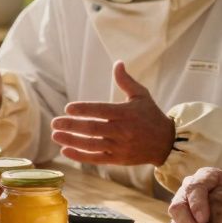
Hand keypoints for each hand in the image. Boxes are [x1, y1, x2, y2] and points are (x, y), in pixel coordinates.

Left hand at [49, 62, 173, 166]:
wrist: (166, 143)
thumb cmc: (151, 115)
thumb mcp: (141, 95)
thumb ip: (126, 81)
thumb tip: (117, 63)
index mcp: (126, 113)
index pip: (102, 111)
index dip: (84, 109)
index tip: (68, 108)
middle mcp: (122, 131)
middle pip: (93, 129)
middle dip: (72, 126)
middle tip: (54, 122)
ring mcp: (120, 147)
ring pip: (92, 145)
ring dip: (72, 141)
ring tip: (55, 135)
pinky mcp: (118, 159)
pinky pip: (97, 158)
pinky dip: (80, 156)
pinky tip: (66, 150)